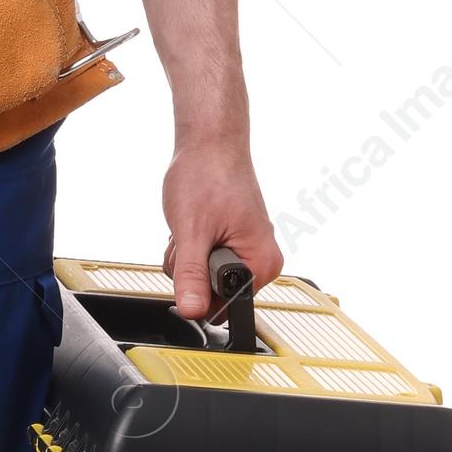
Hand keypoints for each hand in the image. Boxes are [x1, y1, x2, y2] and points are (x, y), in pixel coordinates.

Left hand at [162, 132, 281, 319]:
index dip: (200, 294)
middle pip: (214, 293)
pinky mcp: (233, 239)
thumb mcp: (192, 232)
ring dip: (188, 256)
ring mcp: (247, 248)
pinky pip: (204, 259)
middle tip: (190, 237)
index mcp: (263, 263)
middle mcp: (261, 258)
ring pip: (204, 276)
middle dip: (191, 272)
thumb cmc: (208, 175)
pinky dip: (191, 245)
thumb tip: (192, 309)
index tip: (190, 267)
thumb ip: (192, 275)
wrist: (209, 142)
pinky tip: (193, 222)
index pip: (228, 307)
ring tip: (192, 224)